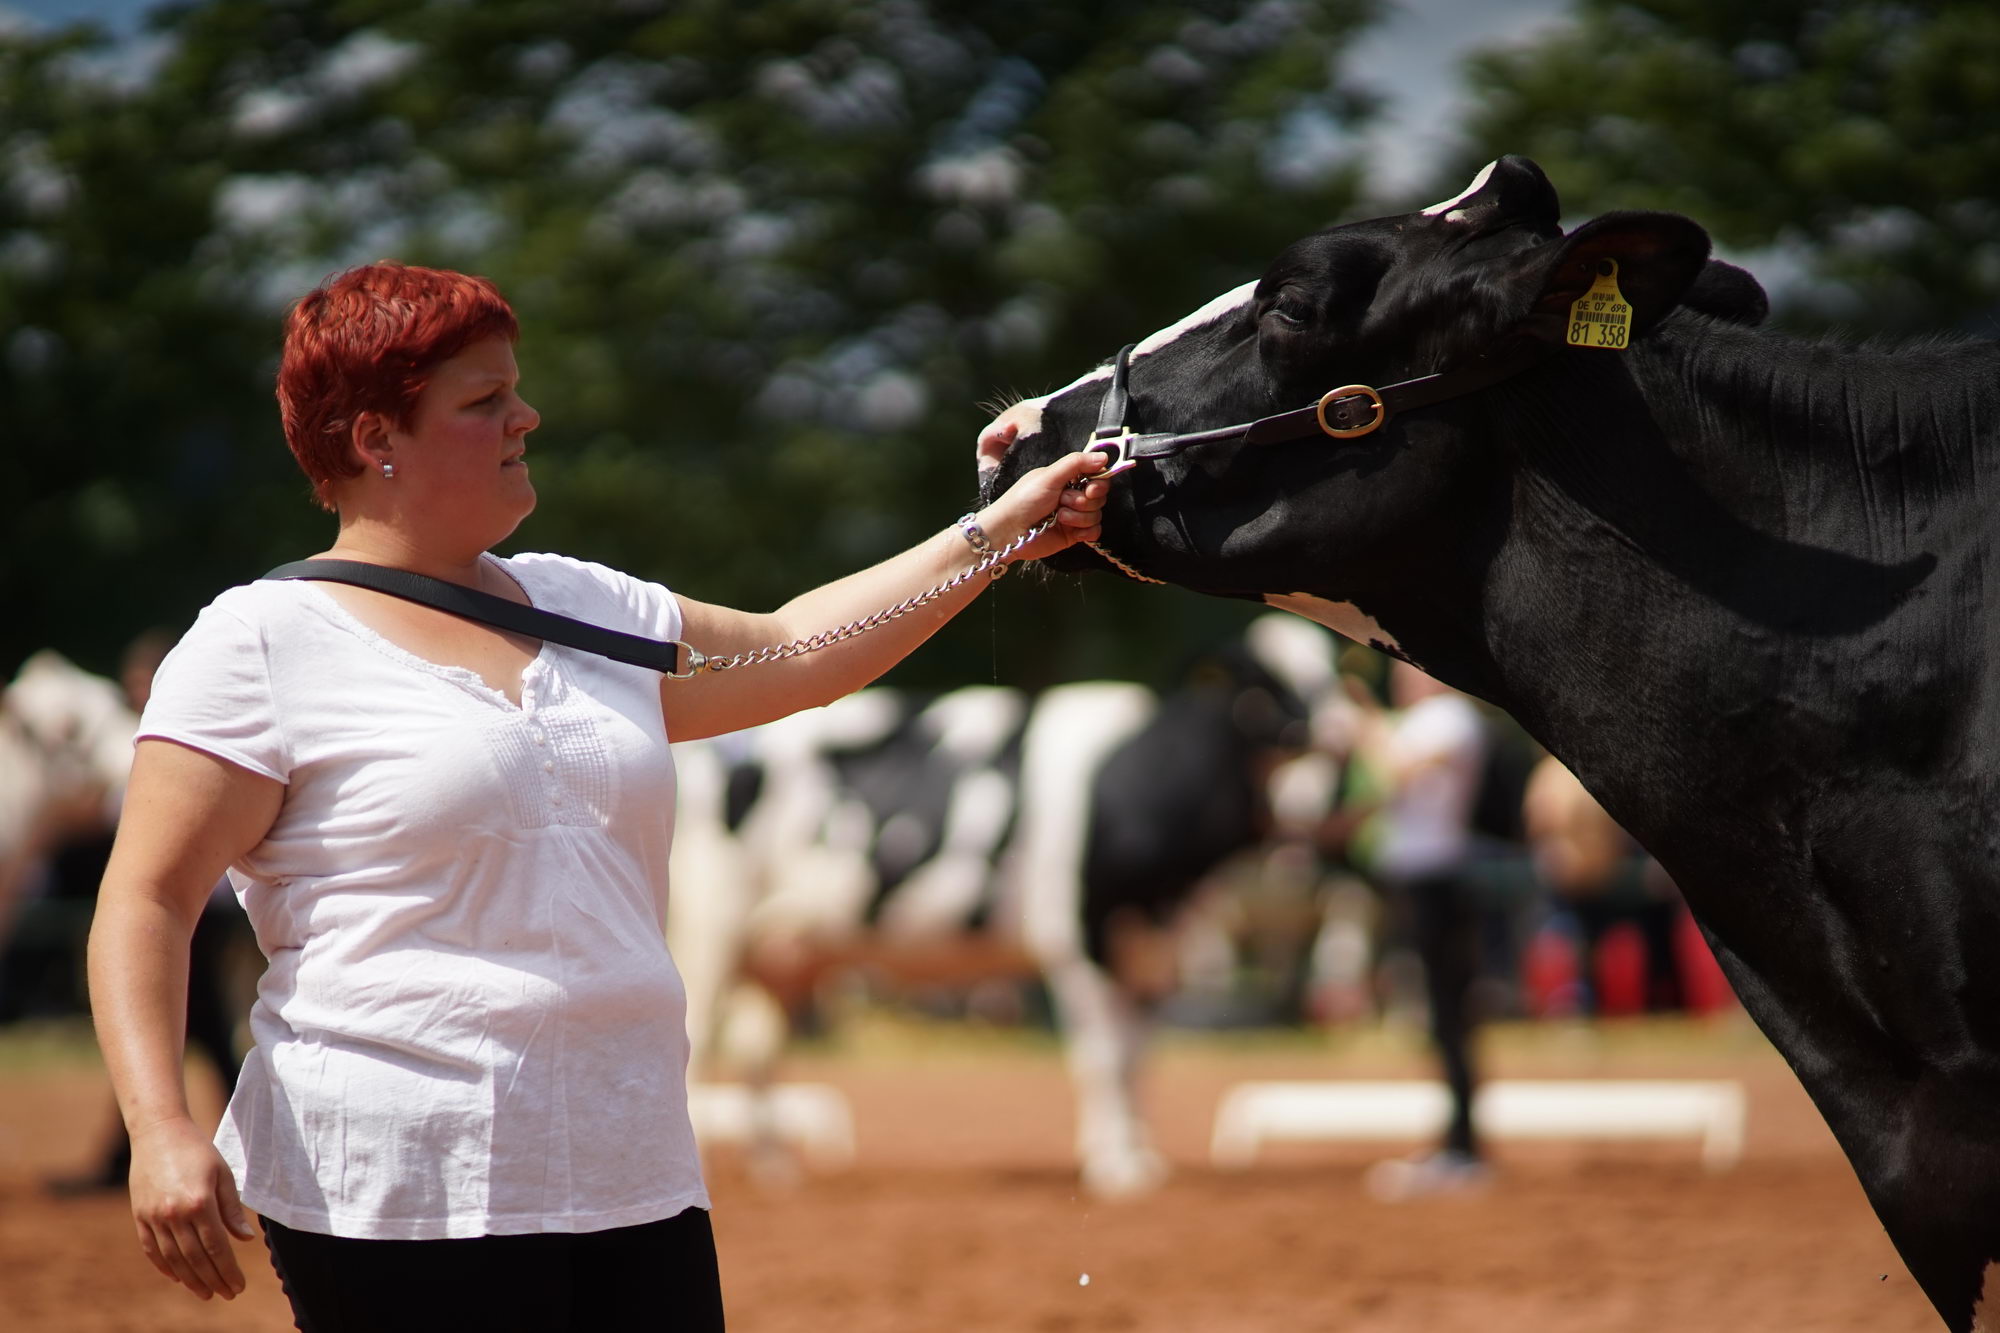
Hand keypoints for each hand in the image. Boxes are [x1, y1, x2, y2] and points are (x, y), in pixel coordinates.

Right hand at [127, 1118, 254, 1299]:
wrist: (159, 1132)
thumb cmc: (198, 1150)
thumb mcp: (223, 1174)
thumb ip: (232, 1210)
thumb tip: (246, 1240)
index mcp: (200, 1202)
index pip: (217, 1247)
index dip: (228, 1270)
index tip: (238, 1285)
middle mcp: (174, 1213)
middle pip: (196, 1258)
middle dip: (213, 1280)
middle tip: (227, 1294)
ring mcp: (154, 1216)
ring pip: (174, 1258)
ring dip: (191, 1280)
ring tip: (205, 1293)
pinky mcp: (139, 1216)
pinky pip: (152, 1249)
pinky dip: (165, 1266)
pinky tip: (179, 1277)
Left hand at [976, 452, 1110, 563]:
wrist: (1009, 531)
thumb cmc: (1023, 500)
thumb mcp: (1049, 475)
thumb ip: (1077, 463)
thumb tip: (1104, 457)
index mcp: (1067, 478)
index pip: (1097, 476)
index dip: (1099, 482)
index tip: (1091, 488)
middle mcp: (1072, 495)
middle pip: (1099, 497)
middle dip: (1082, 501)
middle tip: (1062, 501)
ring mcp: (1074, 516)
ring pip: (1097, 515)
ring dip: (1078, 517)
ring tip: (1058, 517)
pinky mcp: (1073, 535)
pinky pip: (1094, 532)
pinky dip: (1085, 532)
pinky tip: (1070, 531)